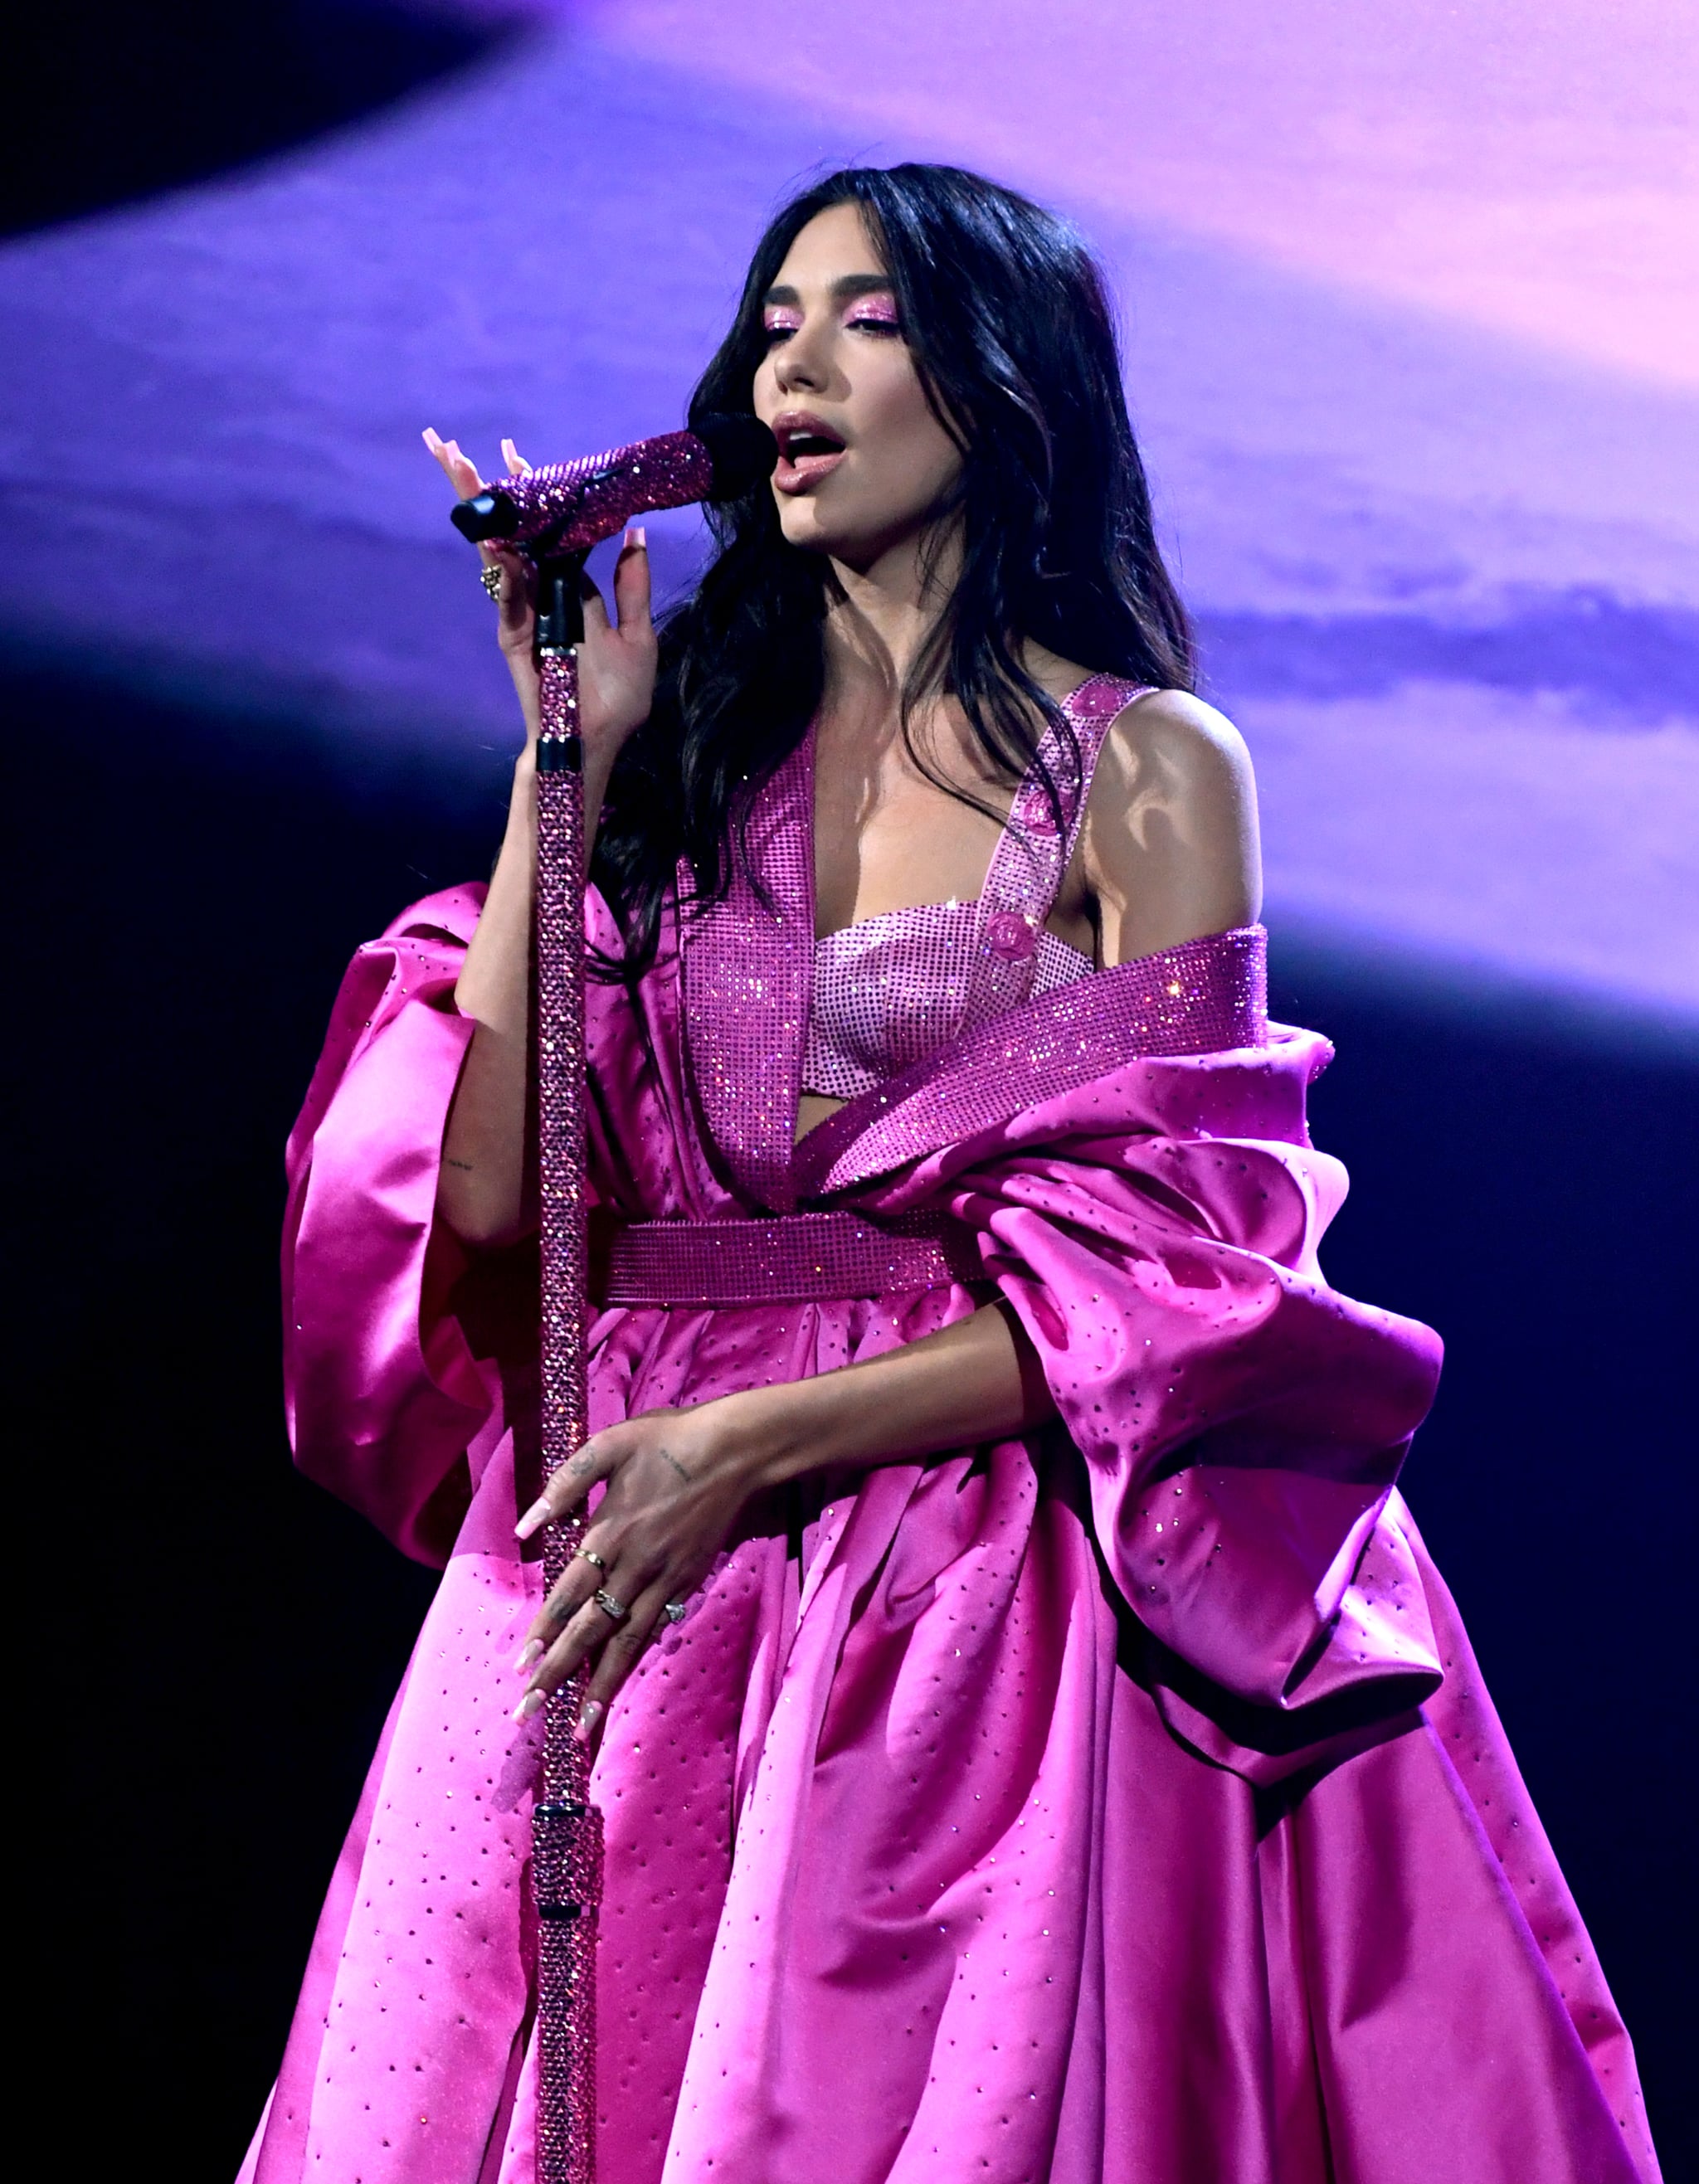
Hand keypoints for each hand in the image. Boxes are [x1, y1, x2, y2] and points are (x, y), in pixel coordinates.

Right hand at [422, 428, 657, 767]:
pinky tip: (491, 532)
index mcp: (570, 588)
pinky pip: (505, 595)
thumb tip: (634, 532)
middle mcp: (541, 594)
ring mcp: (523, 613)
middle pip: (510, 530)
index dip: (533, 492)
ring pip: (497, 551)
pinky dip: (500, 565)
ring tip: (455, 466)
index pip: (549, 529)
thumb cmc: (619, 697)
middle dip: (483, 488)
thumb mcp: (639, 633)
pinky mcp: (513, 636)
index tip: (516, 453)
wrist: (596, 745)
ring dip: (476, 511)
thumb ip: (631, 584)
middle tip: (452, 444)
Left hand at [510, 1399, 769, 1743]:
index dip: (544, 1633)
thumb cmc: (666, 1441)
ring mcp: (665, 1578)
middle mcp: (634, 1565)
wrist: (734, 1451)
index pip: (568, 1595)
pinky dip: (637, 1658)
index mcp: (609, 1533)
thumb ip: (563, 1486)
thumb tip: (524, 1528)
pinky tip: (621, 1680)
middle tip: (530, 1711)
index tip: (520, 1665)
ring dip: (601, 1686)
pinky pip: (657, 1628)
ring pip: (627, 1642)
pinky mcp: (688, 1580)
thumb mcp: (607, 1446)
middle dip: (558, 1674)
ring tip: (580, 1725)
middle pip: (590, 1631)